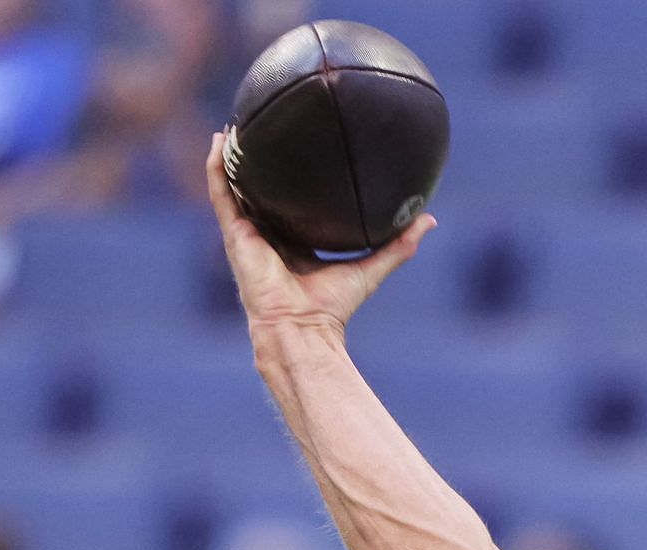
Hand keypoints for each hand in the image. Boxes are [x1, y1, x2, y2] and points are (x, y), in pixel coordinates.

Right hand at [205, 130, 434, 338]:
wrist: (303, 327)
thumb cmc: (333, 306)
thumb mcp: (371, 267)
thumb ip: (398, 245)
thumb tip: (428, 219)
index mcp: (295, 244)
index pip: (293, 206)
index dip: (294, 182)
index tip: (304, 151)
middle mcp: (269, 236)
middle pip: (261, 193)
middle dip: (259, 164)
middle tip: (266, 127)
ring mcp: (248, 235)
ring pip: (234, 187)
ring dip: (232, 157)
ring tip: (234, 125)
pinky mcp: (234, 235)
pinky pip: (221, 194)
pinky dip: (217, 168)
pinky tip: (219, 141)